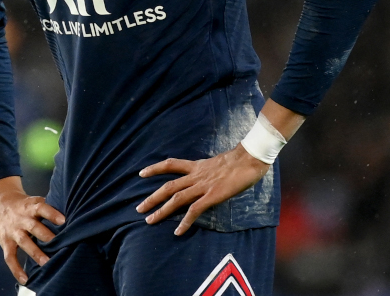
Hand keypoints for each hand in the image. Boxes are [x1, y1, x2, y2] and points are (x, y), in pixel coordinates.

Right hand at [0, 176, 65, 284]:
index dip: (52, 214)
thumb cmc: (24, 205)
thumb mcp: (34, 201)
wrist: (0, 203)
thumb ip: (48, 207)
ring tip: (46, 263)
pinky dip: (16, 269)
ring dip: (35, 253)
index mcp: (31, 207)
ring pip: (24, 242)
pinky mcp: (5, 242)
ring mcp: (13, 231)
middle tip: (60, 244)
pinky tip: (25, 279)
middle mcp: (22, 219)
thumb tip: (71, 210)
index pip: (42, 208)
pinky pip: (10, 257)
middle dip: (46, 236)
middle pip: (34, 227)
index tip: (64, 221)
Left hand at [136, 144, 269, 234]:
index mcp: (198, 166)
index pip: (171, 164)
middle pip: (169, 186)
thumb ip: (211, 171)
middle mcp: (196, 175)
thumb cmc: (241, 160)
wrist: (250, 158)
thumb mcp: (220, 163)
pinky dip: (185, 221)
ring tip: (149, 220)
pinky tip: (178, 231)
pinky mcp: (212, 195)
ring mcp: (203, 186)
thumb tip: (210, 177)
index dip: (155, 168)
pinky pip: (195, 210)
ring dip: (161, 210)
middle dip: (152, 198)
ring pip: (176, 199)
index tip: (141, 173)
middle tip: (139, 209)